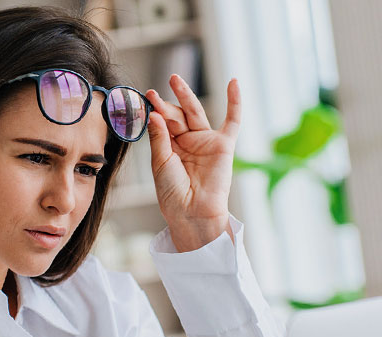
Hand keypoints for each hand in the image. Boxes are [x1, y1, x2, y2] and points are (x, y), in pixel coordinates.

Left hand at [145, 76, 240, 251]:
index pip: (163, 123)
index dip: (155, 111)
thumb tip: (156, 113)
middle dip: (165, 104)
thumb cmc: (173, 193)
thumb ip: (159, 136)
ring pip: (195, 113)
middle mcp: (188, 143)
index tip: (145, 99)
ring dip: (185, 95)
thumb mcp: (160, 162)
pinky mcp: (223, 145)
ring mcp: (206, 142)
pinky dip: (235, 102)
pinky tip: (234, 83)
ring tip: (174, 79)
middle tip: (152, 93)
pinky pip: (232, 121)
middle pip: (177, 116)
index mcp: (171, 148)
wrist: (192, 212)